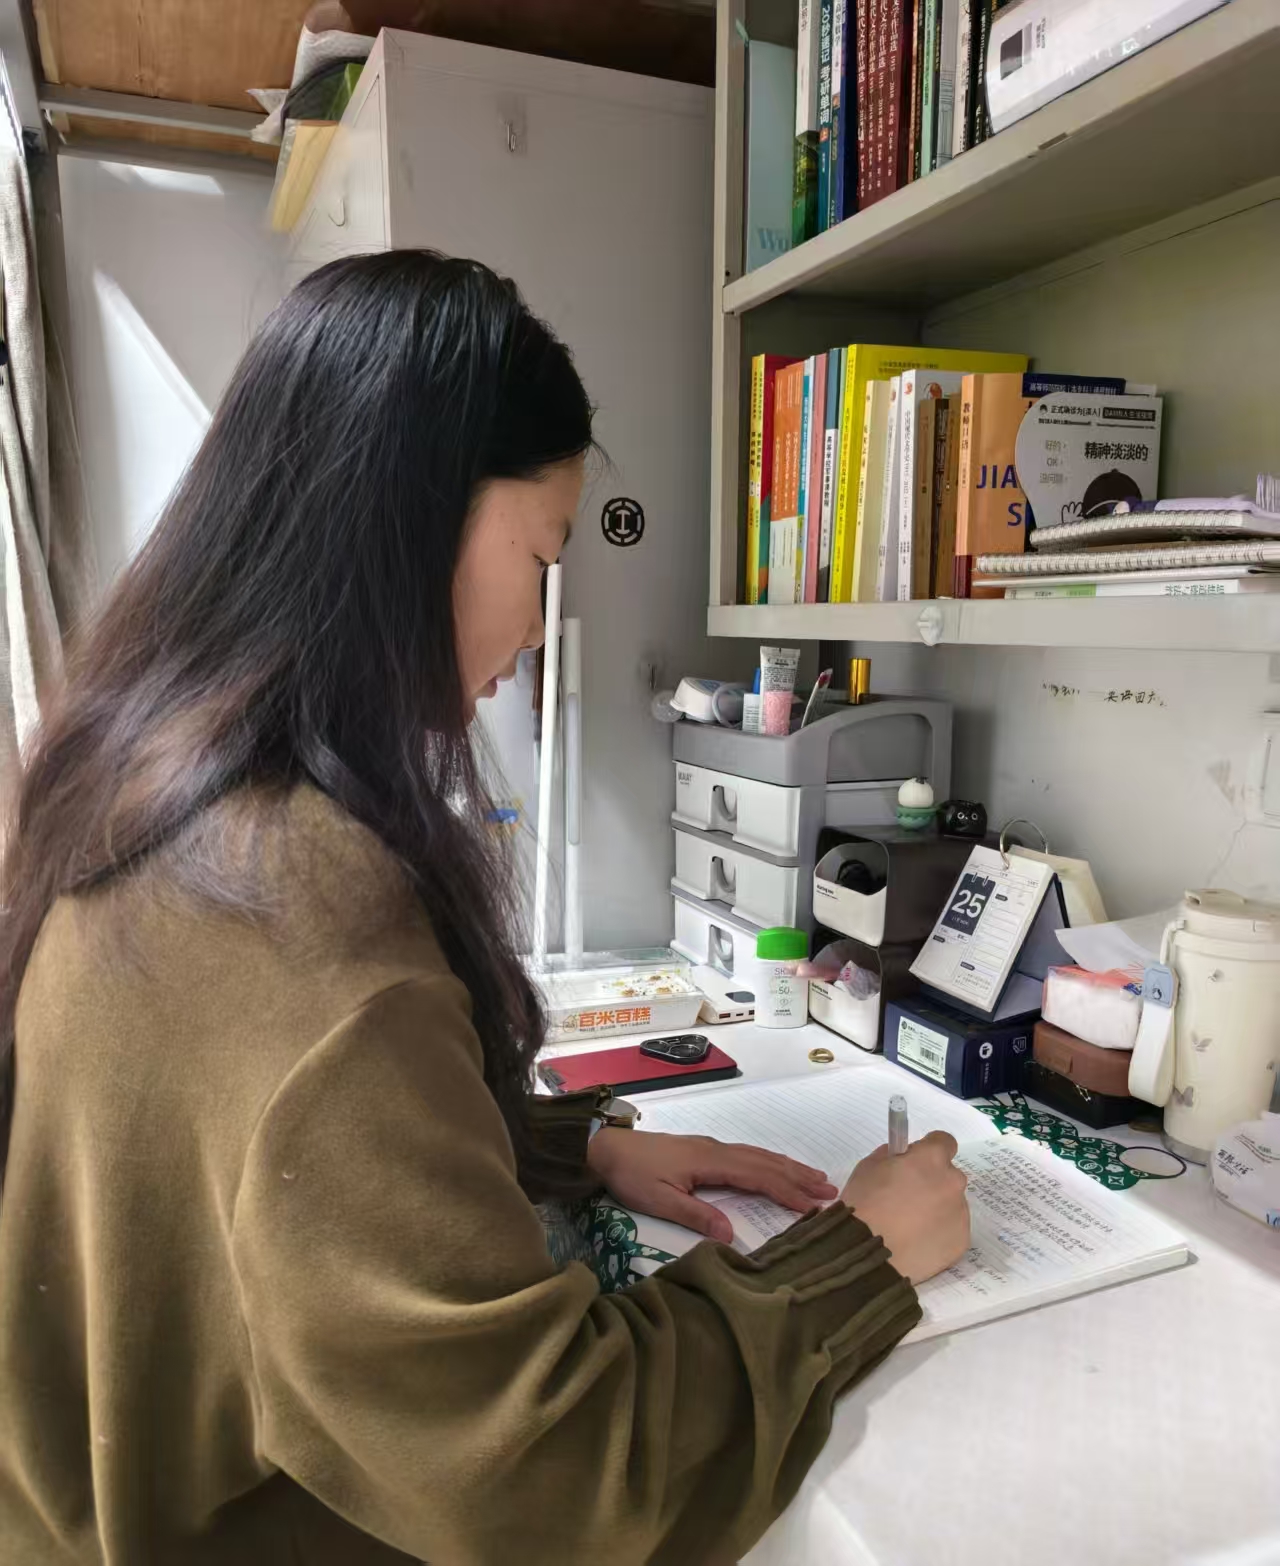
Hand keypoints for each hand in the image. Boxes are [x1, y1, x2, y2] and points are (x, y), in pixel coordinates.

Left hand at [587, 1129, 837, 1243]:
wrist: (605, 1148)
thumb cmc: (631, 1176)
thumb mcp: (659, 1201)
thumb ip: (696, 1215)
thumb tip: (732, 1235)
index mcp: (711, 1161)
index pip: (759, 1176)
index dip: (788, 1191)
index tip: (816, 1206)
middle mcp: (717, 1150)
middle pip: (766, 1162)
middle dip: (799, 1176)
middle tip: (831, 1190)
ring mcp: (711, 1148)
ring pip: (758, 1155)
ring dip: (788, 1167)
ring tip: (815, 1178)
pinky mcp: (703, 1151)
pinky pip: (747, 1156)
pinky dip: (769, 1163)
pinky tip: (775, 1169)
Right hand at [840, 1132, 970, 1283]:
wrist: (867, 1252)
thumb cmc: (864, 1204)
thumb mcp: (868, 1167)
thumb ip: (890, 1156)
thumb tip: (901, 1158)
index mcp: (931, 1159)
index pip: (944, 1142)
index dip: (929, 1150)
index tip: (916, 1162)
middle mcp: (953, 1182)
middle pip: (948, 1176)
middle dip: (932, 1182)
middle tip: (907, 1199)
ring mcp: (960, 1214)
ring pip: (950, 1204)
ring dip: (936, 1208)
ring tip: (909, 1226)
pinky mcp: (961, 1242)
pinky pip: (951, 1230)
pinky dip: (938, 1233)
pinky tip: (916, 1242)